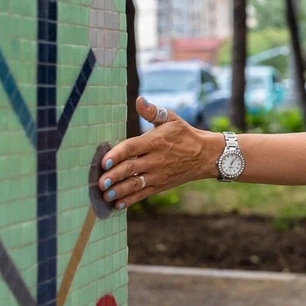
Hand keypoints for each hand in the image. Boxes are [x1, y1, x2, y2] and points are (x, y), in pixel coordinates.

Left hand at [97, 98, 214, 209]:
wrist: (205, 156)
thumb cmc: (184, 134)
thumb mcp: (171, 119)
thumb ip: (153, 112)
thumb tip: (139, 100)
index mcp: (155, 142)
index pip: (132, 148)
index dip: (117, 155)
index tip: (104, 162)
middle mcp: (155, 160)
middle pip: (131, 168)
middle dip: (114, 176)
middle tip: (100, 182)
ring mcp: (158, 175)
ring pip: (136, 184)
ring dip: (119, 190)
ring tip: (106, 195)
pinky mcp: (160, 186)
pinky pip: (143, 194)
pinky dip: (130, 200)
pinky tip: (117, 205)